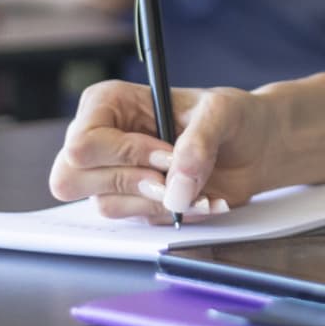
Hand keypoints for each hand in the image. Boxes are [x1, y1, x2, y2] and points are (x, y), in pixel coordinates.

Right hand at [48, 80, 281, 223]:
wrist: (254, 147)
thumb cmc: (232, 117)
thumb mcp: (221, 113)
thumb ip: (197, 144)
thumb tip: (174, 189)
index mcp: (108, 103)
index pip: (82, 142)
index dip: (123, 154)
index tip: (167, 154)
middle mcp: (101, 139)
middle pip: (70, 178)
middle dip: (128, 182)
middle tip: (170, 177)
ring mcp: (113, 174)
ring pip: (105, 205)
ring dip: (156, 202)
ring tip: (198, 188)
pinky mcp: (133, 202)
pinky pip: (136, 222)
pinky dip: (172, 216)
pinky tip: (201, 200)